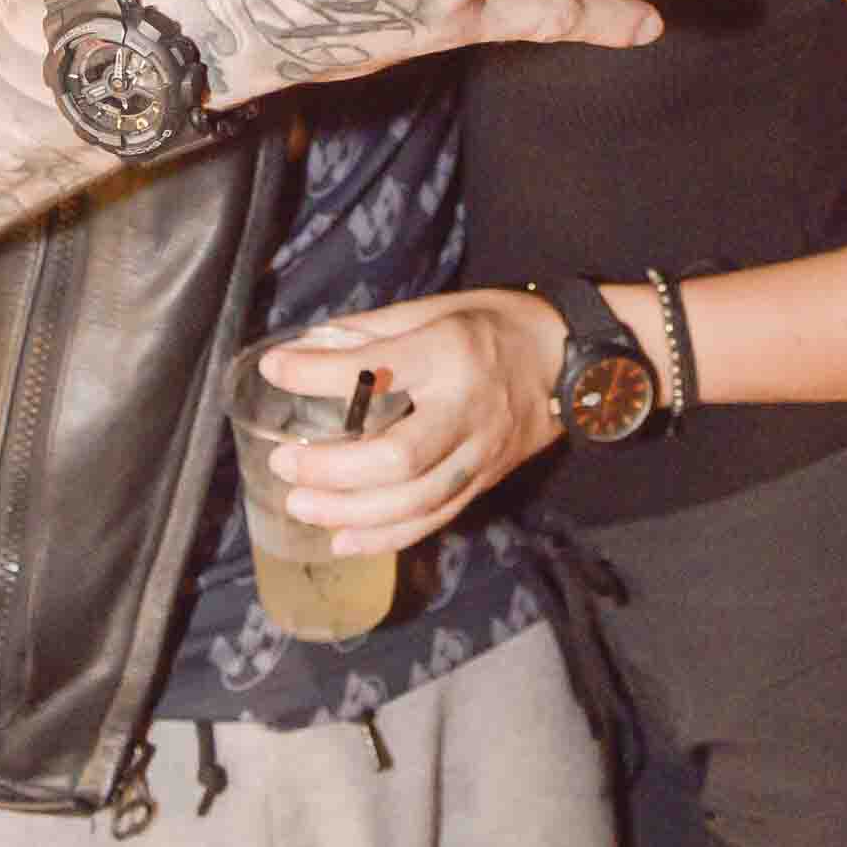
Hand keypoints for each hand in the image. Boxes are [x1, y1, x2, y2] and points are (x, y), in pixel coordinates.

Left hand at [256, 292, 563, 553]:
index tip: (275, 369)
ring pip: (414, 501)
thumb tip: (306, 348)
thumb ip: (373, 331)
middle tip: (285, 464)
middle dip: (333, 470)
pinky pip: (432, 520)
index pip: (375, 370)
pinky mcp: (483, 483)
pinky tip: (342, 538)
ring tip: (300, 506)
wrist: (571, 361)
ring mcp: (479, 454)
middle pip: (398, 458)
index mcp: (450, 353)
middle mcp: (467, 409)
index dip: (318, 374)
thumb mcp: (437, 309)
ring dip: (350, 511)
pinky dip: (384, 537)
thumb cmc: (497, 326)